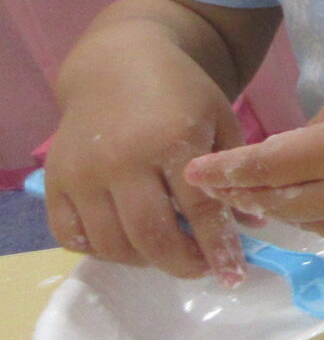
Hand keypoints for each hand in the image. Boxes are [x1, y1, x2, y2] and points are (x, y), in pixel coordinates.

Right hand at [44, 48, 247, 283]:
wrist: (117, 64)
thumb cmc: (180, 93)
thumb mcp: (220, 119)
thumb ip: (235, 170)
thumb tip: (252, 224)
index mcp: (171, 140)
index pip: (199, 210)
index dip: (218, 248)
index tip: (233, 275)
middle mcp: (121, 160)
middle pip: (151, 236)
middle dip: (183, 263)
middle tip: (202, 268)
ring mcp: (82, 173)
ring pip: (111, 244)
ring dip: (145, 261)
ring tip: (169, 252)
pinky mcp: (54, 181)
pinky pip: (72, 237)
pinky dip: (102, 250)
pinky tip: (128, 241)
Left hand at [184, 62, 323, 235]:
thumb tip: (301, 146)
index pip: (264, 166)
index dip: (224, 171)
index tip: (192, 172)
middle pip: (278, 202)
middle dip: (246, 193)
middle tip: (220, 183)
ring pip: (306, 221)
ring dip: (281, 207)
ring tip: (264, 192)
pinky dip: (318, 213)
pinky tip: (316, 197)